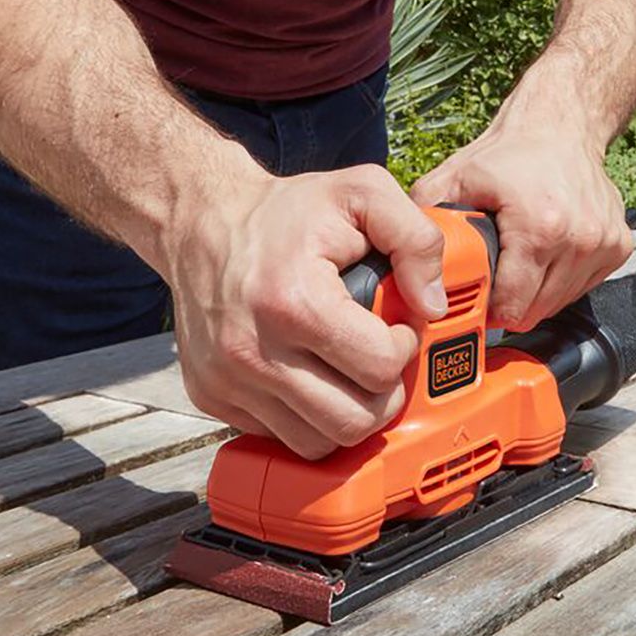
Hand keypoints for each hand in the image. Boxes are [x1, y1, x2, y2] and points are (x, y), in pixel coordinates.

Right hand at [162, 165, 445, 458]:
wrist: (202, 222)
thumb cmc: (286, 211)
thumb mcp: (362, 192)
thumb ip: (415, 238)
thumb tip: (433, 305)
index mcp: (295, 301)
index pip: (380, 368)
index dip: (402, 346)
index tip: (394, 326)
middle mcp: (254, 350)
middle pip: (353, 421)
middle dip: (382, 393)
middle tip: (378, 357)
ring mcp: (228, 381)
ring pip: (317, 443)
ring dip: (345, 412)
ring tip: (347, 370)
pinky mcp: (212, 398)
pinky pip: (278, 437)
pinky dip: (304, 417)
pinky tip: (310, 375)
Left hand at [412, 124, 630, 329]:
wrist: (562, 123)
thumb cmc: (511, 152)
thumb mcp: (456, 176)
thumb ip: (424, 216)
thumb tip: (398, 256)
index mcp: (540, 228)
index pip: (513, 308)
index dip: (489, 309)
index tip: (477, 297)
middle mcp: (579, 239)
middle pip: (537, 311)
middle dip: (511, 302)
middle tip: (496, 277)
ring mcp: (603, 244)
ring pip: (561, 303)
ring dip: (538, 292)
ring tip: (521, 259)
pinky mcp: (618, 246)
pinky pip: (583, 287)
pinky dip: (562, 279)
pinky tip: (548, 252)